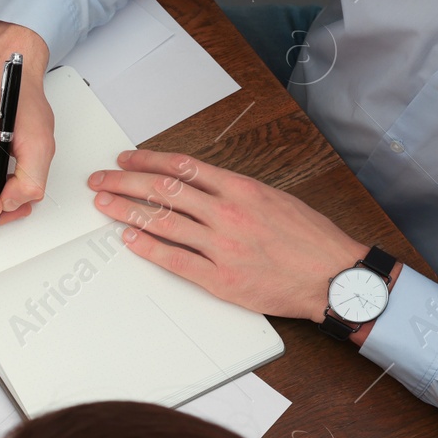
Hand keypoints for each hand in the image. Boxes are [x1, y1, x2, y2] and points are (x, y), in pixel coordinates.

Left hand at [88, 150, 383, 326]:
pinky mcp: (221, 278)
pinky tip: (128, 238)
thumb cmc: (311, 240)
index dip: (148, 161)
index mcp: (241, 190)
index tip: (126, 159)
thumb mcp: (275, 199)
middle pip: (164, 191)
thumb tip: (195, 184)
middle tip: (100, 180)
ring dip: (127, 211)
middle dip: (125, 182)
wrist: (336, 278)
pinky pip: (174, 259)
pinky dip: (147, 247)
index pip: (183, 167)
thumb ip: (234, 191)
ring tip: (105, 204)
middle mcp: (228, 214)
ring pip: (162, 222)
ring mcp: (222, 247)